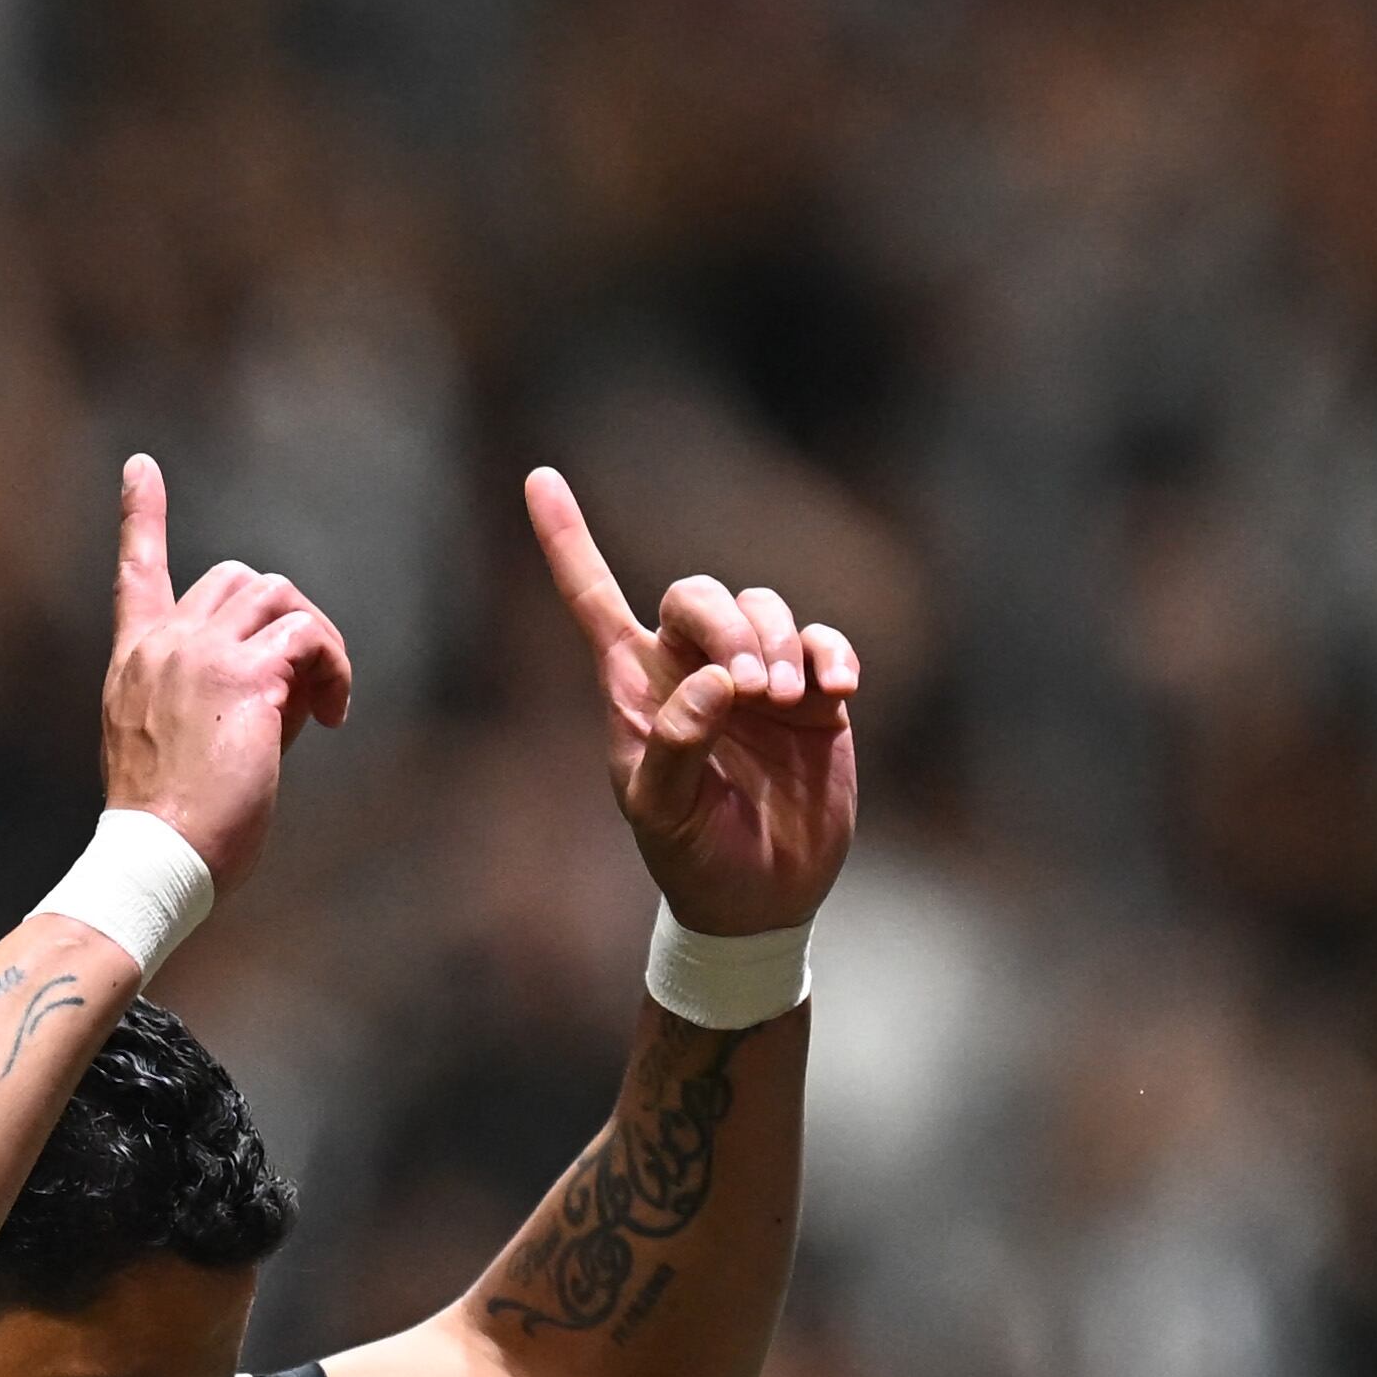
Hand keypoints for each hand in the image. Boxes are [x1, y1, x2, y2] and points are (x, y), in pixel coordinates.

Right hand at [99, 453, 352, 894]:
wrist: (157, 858)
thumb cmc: (172, 829)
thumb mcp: (180, 750)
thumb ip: (225, 701)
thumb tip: (291, 691)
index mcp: (134, 661)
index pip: (136, 571)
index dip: (140, 514)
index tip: (141, 467)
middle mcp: (162, 645)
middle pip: (237, 578)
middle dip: (283, 618)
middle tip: (305, 690)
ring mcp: (200, 655)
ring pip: (277, 595)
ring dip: (317, 640)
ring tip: (325, 703)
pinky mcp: (245, 678)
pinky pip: (307, 636)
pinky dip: (334, 666)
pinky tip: (333, 715)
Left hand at [524, 466, 858, 936]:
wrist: (761, 898)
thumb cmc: (693, 856)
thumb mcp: (662, 812)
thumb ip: (674, 745)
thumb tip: (715, 682)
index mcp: (633, 687)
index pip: (592, 598)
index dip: (566, 539)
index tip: (537, 477)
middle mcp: (690, 668)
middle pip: (698, 594)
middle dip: (727, 627)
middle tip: (753, 689)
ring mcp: (755, 678)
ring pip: (764, 608)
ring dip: (780, 645)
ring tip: (789, 702)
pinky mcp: (812, 695)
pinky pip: (823, 640)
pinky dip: (831, 654)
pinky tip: (839, 690)